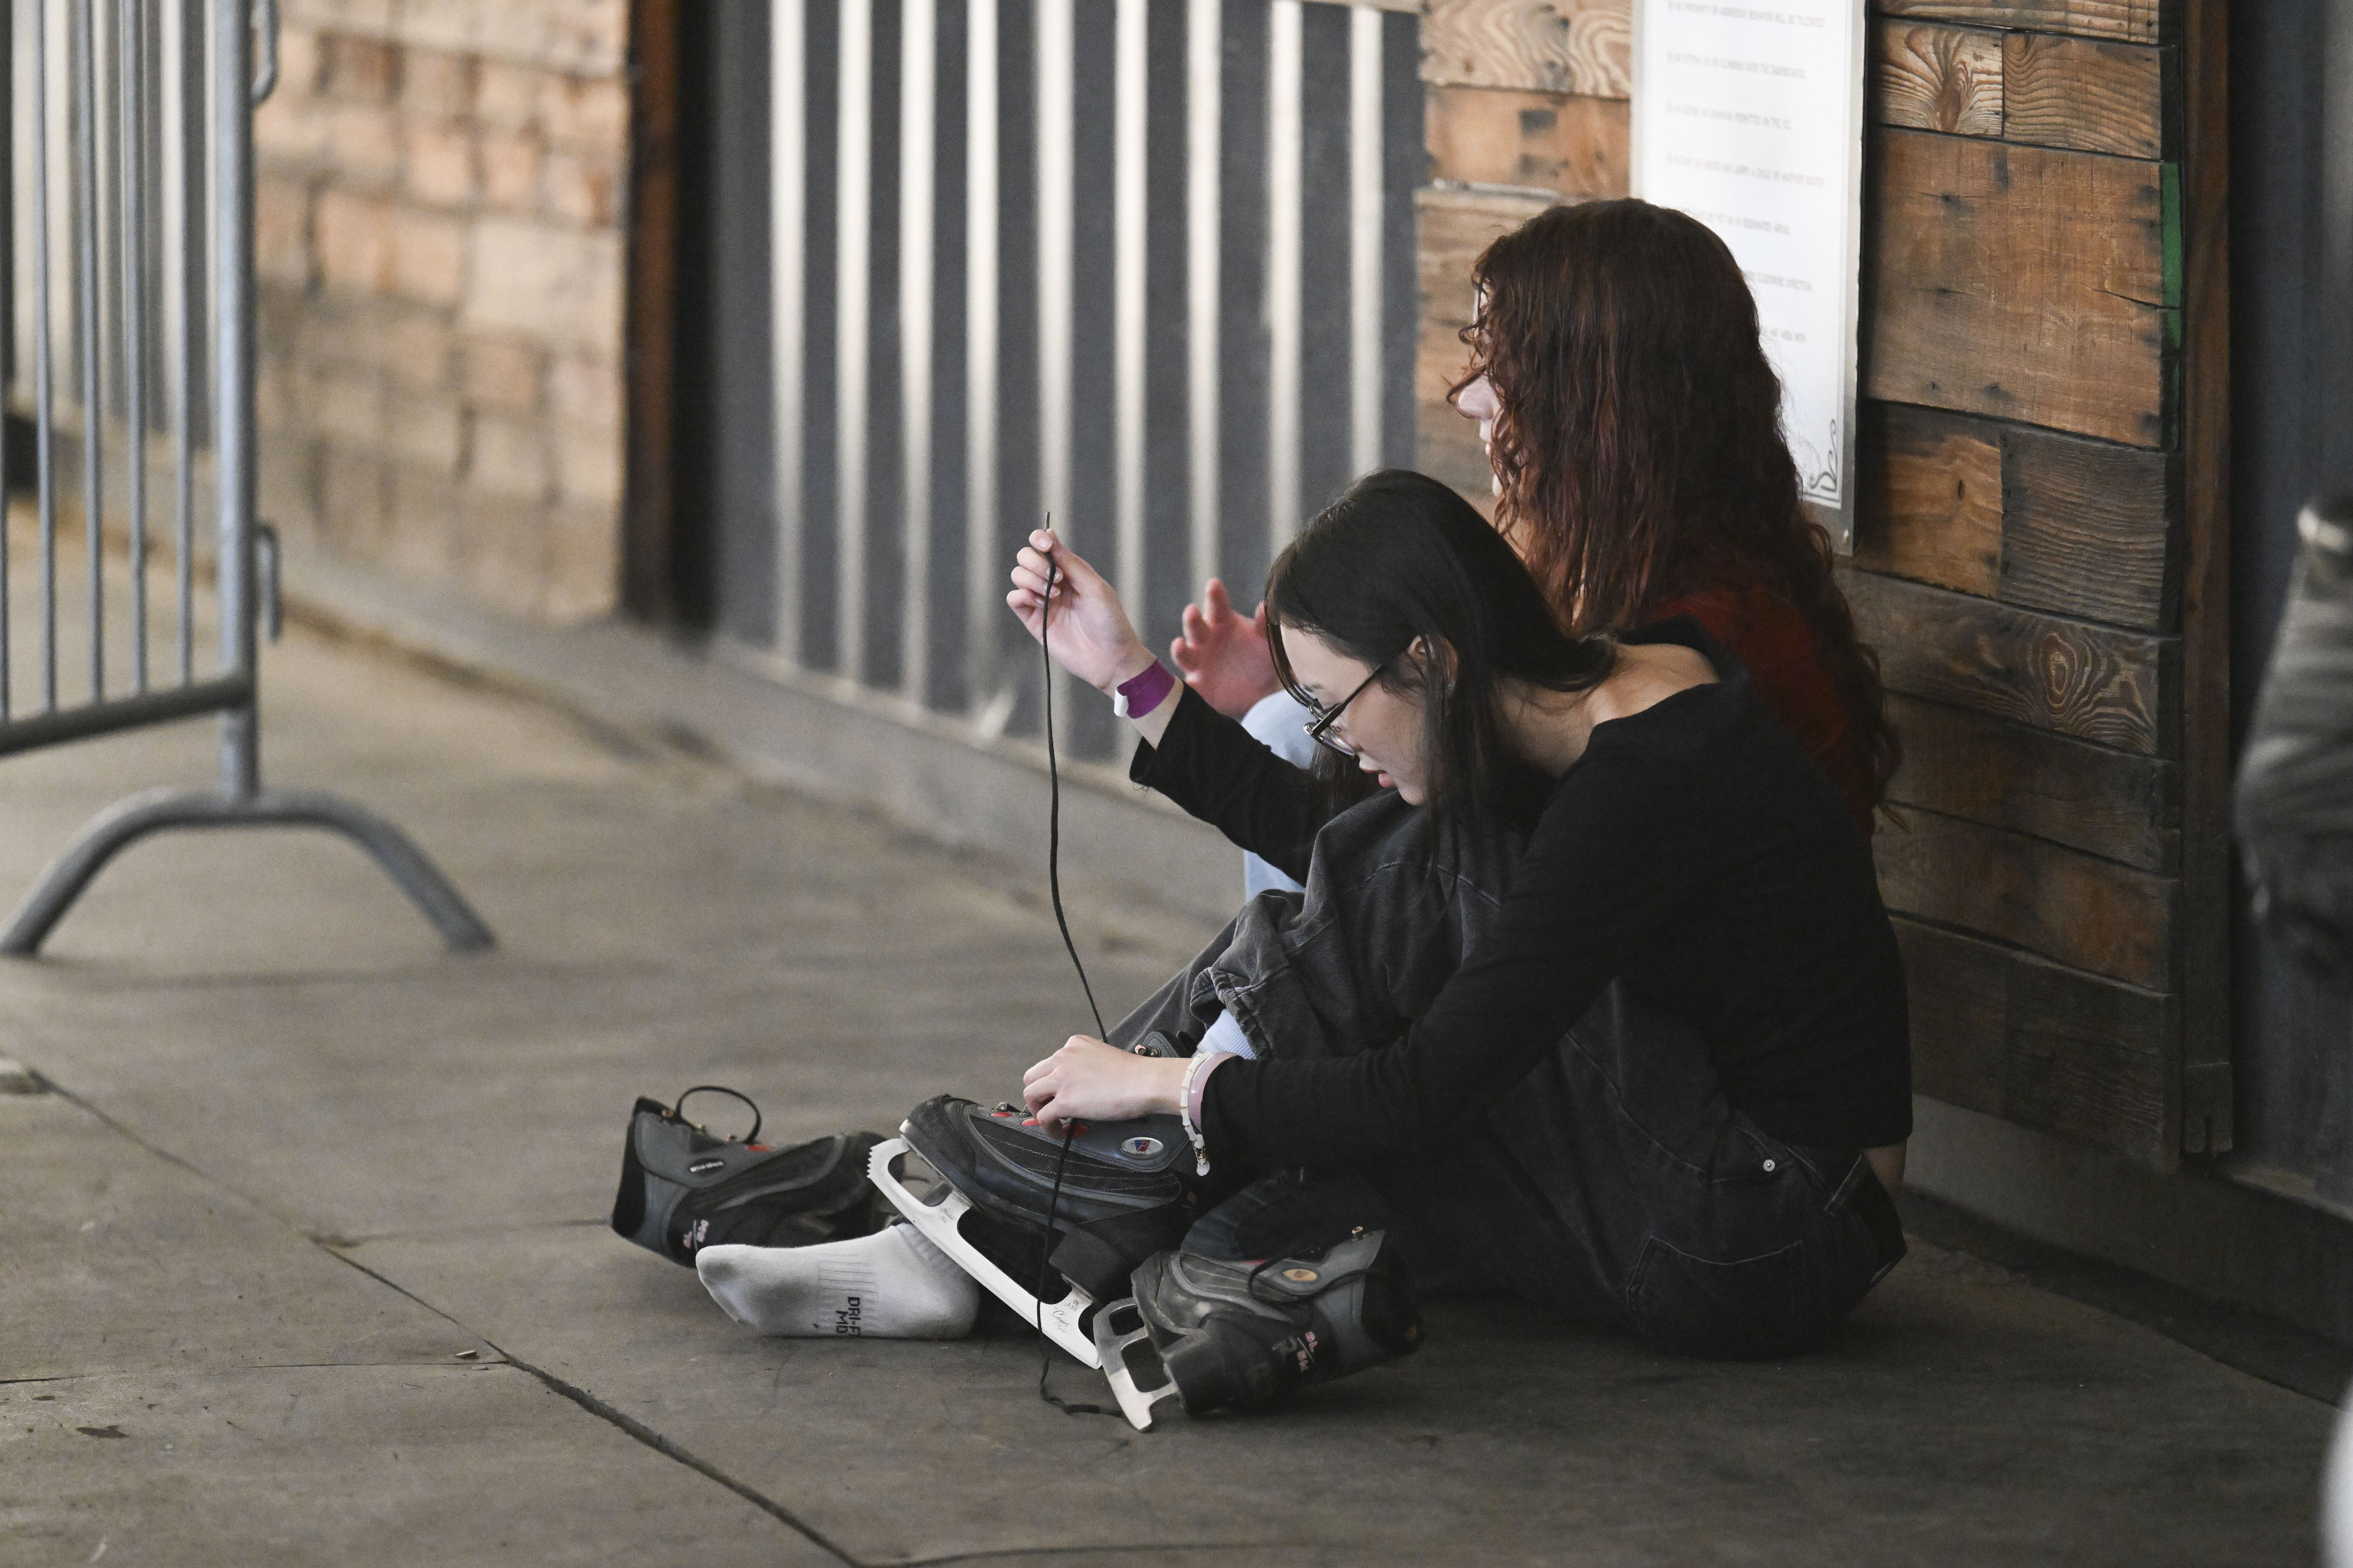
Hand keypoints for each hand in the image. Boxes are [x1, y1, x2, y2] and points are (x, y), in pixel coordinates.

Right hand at [1006, 531, 1154, 693]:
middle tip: (1056, 577)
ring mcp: (1042, 601)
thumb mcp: (1094, 586)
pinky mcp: (1034, 621)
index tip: (1044, 543)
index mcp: (1070, 570)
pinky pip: (1014, 599)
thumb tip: (1049, 533)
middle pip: (1026, 557)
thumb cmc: (1109, 621)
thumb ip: (1070, 561)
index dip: (1039, 539)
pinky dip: (1021, 595)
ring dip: (1031, 578)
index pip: (1045, 545)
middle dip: (1034, 561)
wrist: (1110, 658)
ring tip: (1053, 594)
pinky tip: (1040, 603)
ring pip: (1018, 575)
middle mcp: (1053, 582)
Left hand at [1021, 1036, 1187, 1134]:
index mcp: (1074, 1044)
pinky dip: (1047, 1127)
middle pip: (1032, 1076)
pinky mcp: (1064, 1100)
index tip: (1059, 1093)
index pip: (1051, 1063)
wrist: (1144, 1081)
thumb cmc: (1134, 1073)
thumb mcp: (1104, 1057)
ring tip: (1051, 1121)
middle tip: (1048, 1106)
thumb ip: (1087, 1066)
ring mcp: (1061, 1078)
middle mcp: (1063, 1057)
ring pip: (1031, 1094)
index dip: (1052, 1082)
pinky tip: (1059, 1132)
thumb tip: (1083, 1087)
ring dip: (1037, 1110)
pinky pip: (1043, 1116)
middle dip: (1038, 1094)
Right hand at [1170, 579, 1280, 718]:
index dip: (1215, 595)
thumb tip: (1266, 606)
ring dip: (1180, 649)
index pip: (1217, 605)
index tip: (1213, 584)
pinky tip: (1182, 683)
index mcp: (1223, 622)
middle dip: (1192, 620)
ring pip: (1184, 653)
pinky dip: (1179, 683)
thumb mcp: (1267, 642)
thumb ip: (1264, 626)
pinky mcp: (1195, 683)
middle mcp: (1206, 639)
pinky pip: (1185, 684)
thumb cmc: (1260, 657)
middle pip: (1195, 627)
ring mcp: (1197, 661)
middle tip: (1192, 611)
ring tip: (1180, 645)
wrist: (1259, 690)